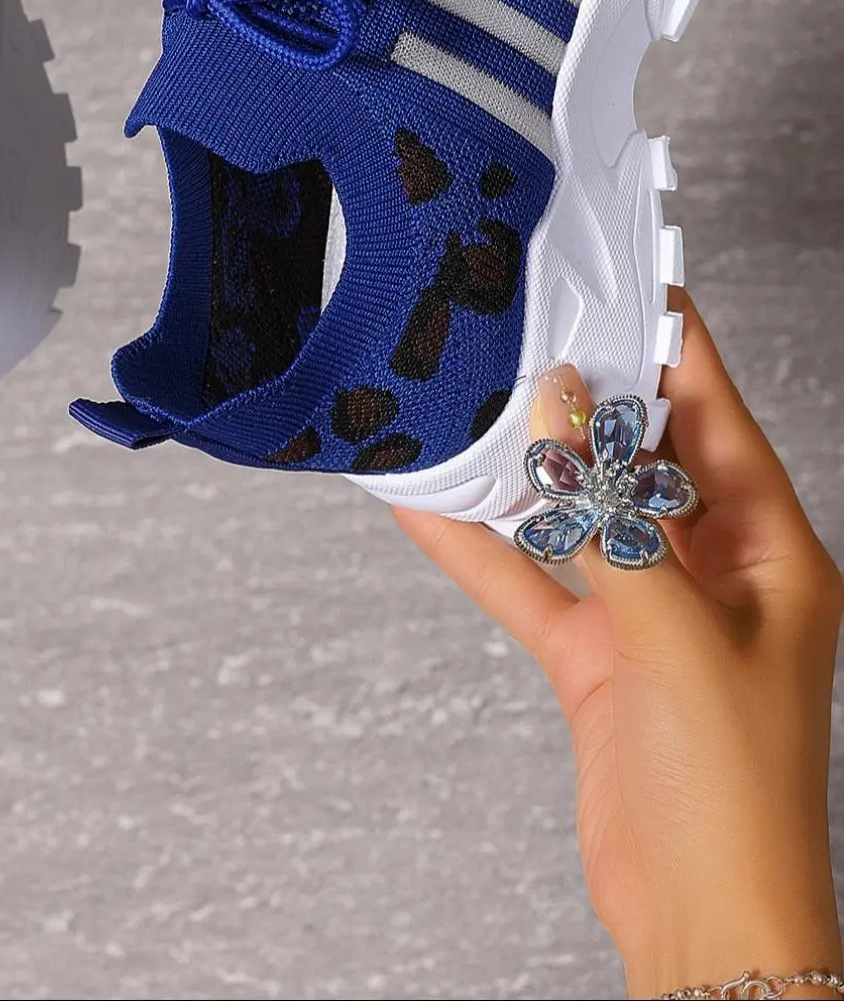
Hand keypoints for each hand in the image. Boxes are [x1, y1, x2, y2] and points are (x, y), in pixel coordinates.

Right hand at [393, 288, 843, 997]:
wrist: (708, 923)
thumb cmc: (735, 793)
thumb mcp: (675, 632)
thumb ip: (610, 515)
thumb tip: (565, 406)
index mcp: (772, 552)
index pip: (717, 413)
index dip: (671, 342)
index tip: (619, 275)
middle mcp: (714, 571)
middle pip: (641, 454)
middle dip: (583, 396)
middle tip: (522, 328)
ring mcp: (651, 613)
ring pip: (576, 512)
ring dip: (520, 468)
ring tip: (460, 403)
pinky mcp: (598, 657)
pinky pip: (530, 580)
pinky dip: (480, 546)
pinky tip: (426, 505)